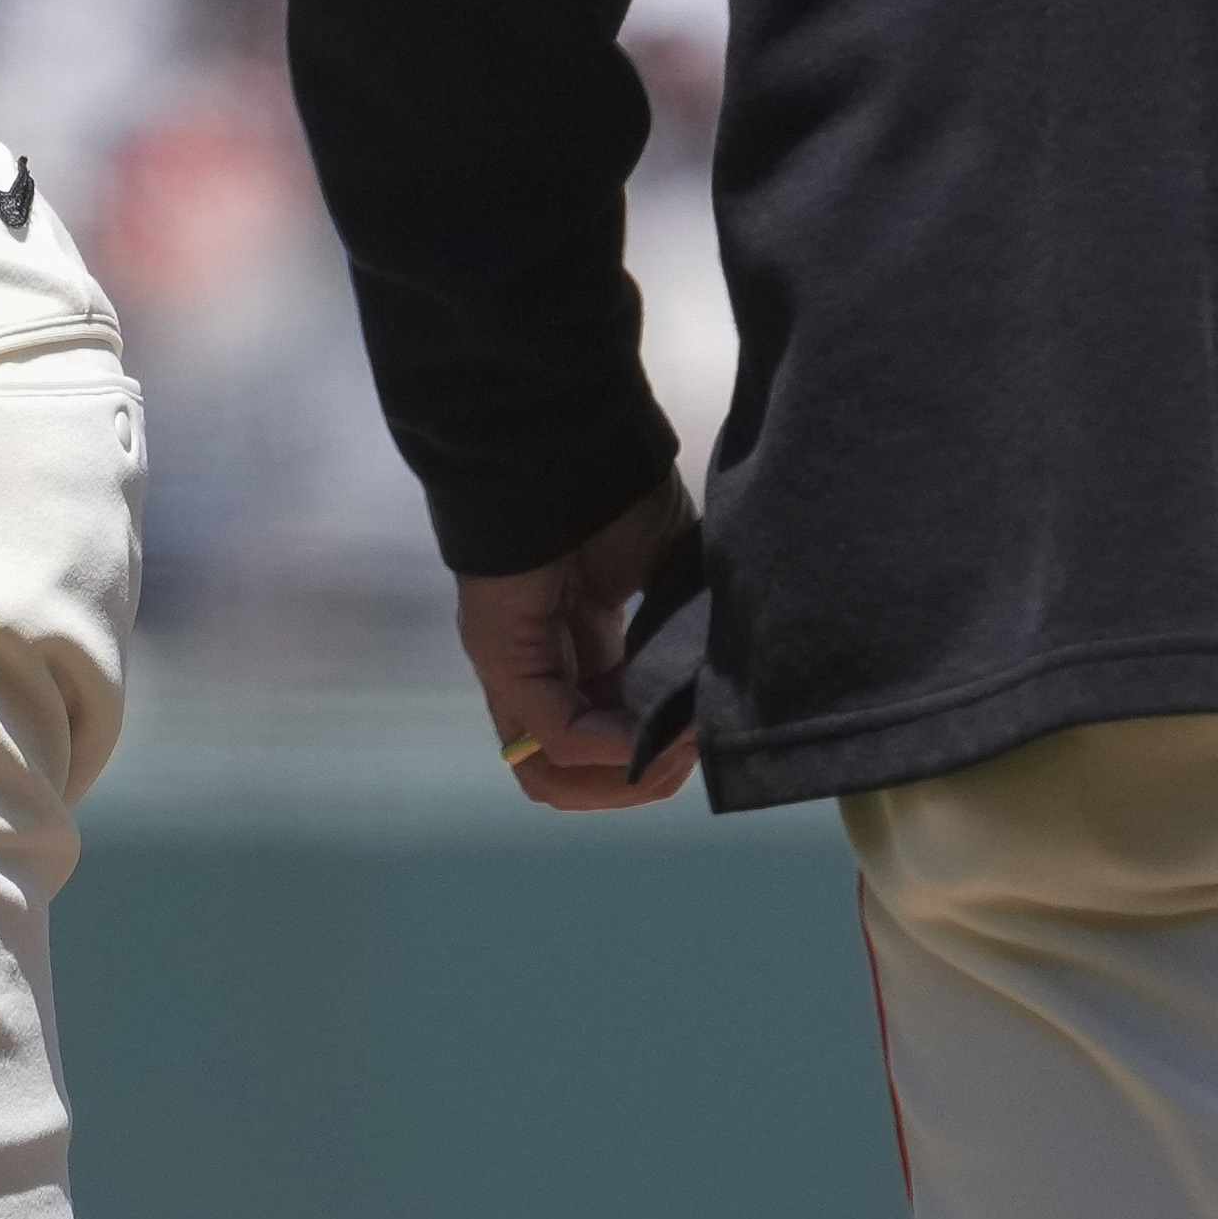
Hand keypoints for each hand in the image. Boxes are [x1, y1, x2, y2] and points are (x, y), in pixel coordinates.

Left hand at [453, 473, 702, 813]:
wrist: (565, 434)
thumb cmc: (615, 488)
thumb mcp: (667, 574)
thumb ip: (684, 637)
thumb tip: (715, 705)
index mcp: (577, 647)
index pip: (607, 736)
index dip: (658, 752)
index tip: (707, 732)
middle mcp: (539, 668)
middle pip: (573, 774)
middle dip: (643, 780)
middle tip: (693, 754)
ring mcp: (513, 669)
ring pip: (549, 777)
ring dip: (620, 784)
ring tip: (673, 758)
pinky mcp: (502, 656)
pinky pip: (555, 732)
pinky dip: (610, 748)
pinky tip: (653, 734)